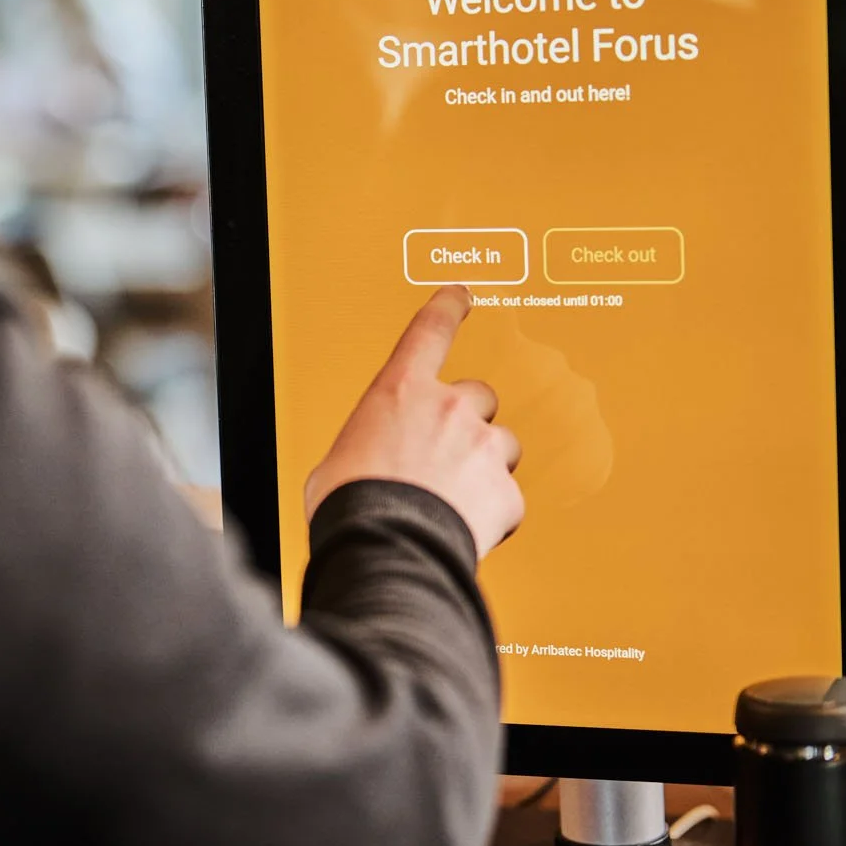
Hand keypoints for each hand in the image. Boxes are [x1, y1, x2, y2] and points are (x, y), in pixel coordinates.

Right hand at [305, 285, 524, 561]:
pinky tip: (467, 530)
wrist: (384, 549)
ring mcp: (483, 447)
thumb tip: (367, 463)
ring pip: (502, 446)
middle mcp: (448, 408)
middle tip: (447, 453)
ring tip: (456, 498)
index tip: (460, 296)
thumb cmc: (351, 507)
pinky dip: (494, 513)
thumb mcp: (337, 461)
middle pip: (478, 396)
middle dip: (468, 420)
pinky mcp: (506, 490)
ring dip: (485, 466)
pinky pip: (508, 497)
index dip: (448, 308)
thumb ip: (366, 445)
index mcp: (400, 391)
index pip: (430, 330)